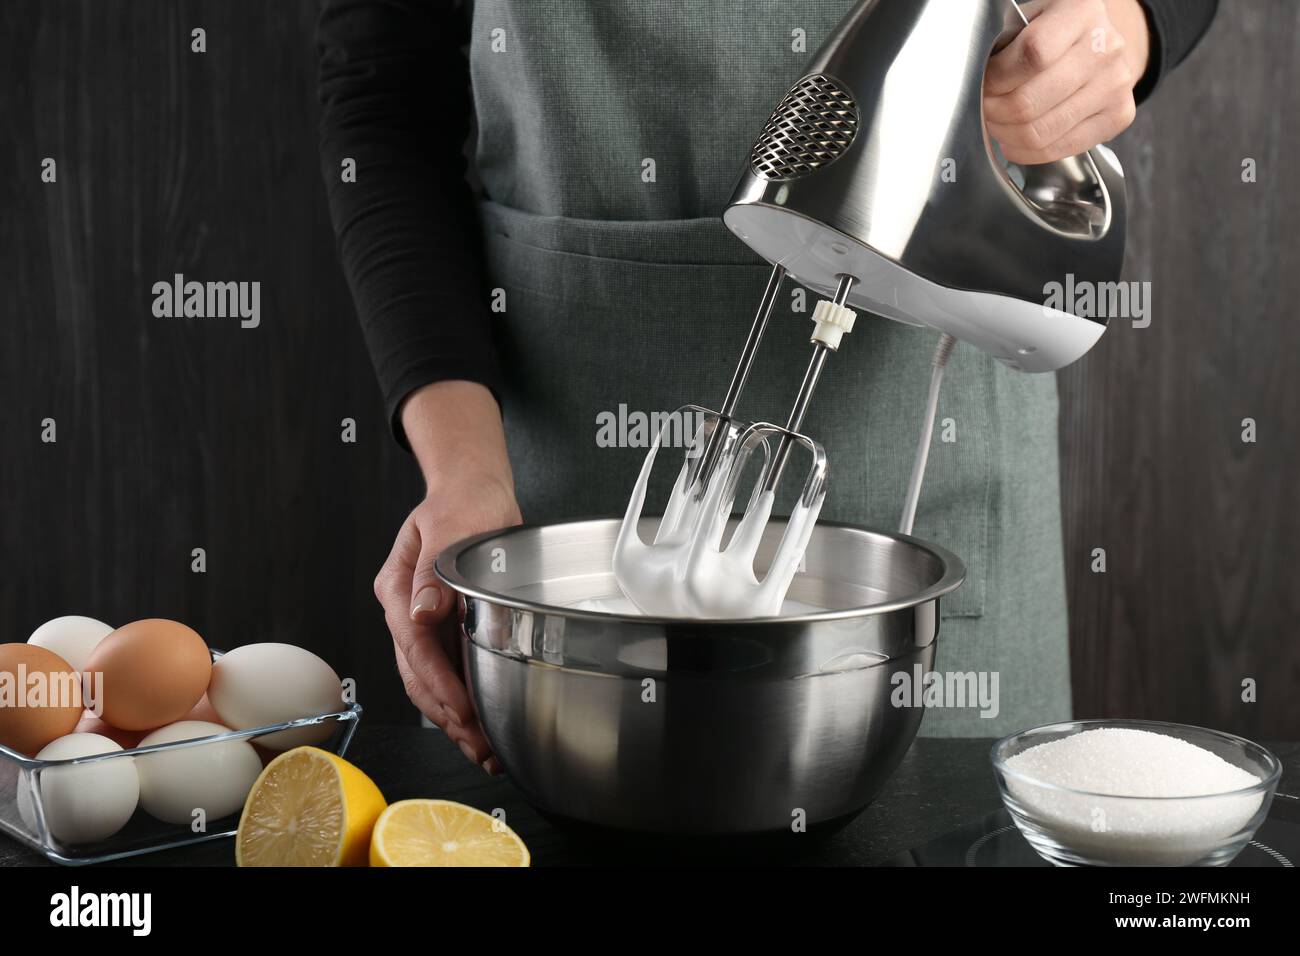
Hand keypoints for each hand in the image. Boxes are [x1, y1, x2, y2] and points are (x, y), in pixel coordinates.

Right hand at [374, 381, 520, 771]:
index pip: (414, 645)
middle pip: (417, 675)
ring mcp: (422, 622)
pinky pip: (448, 672)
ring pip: (429, 682)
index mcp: (398, 587)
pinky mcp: (445, 629)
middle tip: (479, 746)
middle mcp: (406, 610)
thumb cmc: (462, 500)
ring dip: (455, 718)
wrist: (474, 490)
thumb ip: (435, 568)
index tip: (462, 710)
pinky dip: (464, 700)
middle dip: (447, 715)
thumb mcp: (450, 524)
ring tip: (484, 750)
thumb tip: (423, 611)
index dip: (438, 683)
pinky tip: (483, 725)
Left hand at [984, 0, 1149, 164]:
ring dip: (1006, 134)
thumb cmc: (1055, 32)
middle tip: (985, 108)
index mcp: (1081, 11)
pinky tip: (1016, 141)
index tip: (984, 83)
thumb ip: (1007, 43)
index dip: (997, 78)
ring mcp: (1116, 84)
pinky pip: (1059, 149)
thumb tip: (976, 83)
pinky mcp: (1119, 116)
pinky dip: (1027, 152)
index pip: (1031, 55)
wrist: (1100, 44)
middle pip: (1029, 102)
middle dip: (993, 111)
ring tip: (998, 123)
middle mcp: (1105, 48)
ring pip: (1040, 132)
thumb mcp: (1031, 19)